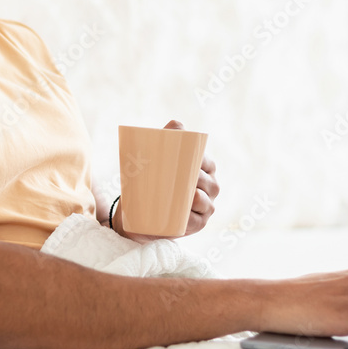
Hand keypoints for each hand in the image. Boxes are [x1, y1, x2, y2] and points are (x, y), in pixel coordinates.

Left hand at [161, 120, 217, 236]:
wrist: (137, 213)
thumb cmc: (151, 180)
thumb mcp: (157, 158)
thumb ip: (166, 137)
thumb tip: (176, 124)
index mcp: (205, 169)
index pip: (206, 162)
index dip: (199, 159)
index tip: (184, 157)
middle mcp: (210, 187)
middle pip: (208, 182)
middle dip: (197, 178)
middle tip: (180, 174)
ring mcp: (205, 207)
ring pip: (205, 201)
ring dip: (198, 198)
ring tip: (189, 194)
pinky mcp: (196, 224)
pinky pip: (197, 221)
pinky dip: (192, 218)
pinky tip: (187, 214)